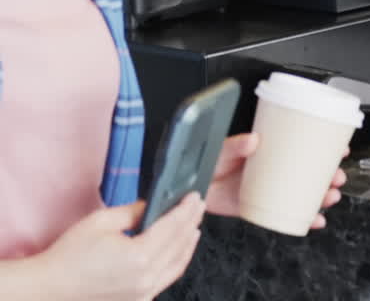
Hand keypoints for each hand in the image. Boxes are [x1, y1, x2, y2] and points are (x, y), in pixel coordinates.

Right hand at [34, 194, 203, 300]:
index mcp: (139, 256)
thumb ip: (133, 211)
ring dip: (188, 245)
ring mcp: (143, 295)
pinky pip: (164, 280)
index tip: (195, 196)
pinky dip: (175, 263)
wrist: (52, 289)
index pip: (172, 228)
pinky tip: (177, 252)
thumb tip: (152, 205)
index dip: (186, 210)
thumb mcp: (102, 221)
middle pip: (178, 246)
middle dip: (190, 223)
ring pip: (176, 267)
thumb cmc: (72, 254)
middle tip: (199, 205)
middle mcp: (145, 279)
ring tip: (194, 226)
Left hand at [205, 134, 347, 227]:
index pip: (301, 145)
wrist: (193, 185)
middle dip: (328, 174)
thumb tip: (252, 140)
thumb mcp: (223, 147)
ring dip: (320, 196)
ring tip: (330, 197)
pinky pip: (287, 215)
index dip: (323, 146)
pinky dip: (303, 219)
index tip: (340, 147)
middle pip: (308, 171)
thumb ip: (235, 144)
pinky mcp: (261, 207)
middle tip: (338, 176)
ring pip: (302, 193)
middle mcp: (273, 169)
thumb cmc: (209, 161)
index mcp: (268, 149)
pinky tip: (314, 220)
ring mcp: (269, 189)